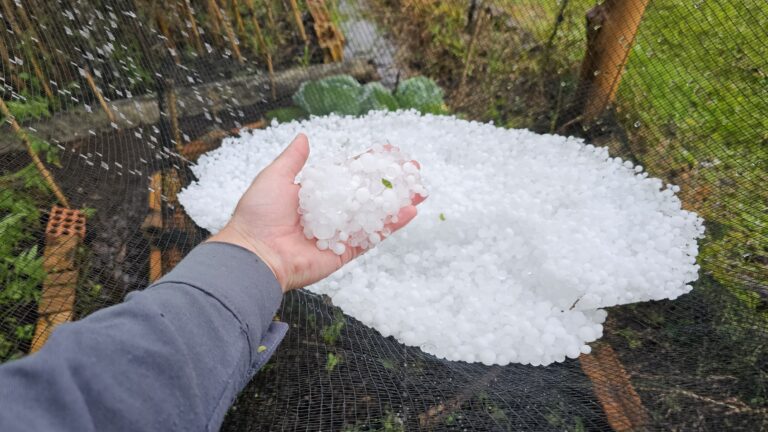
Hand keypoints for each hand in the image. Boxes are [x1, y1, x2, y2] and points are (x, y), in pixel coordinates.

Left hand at [208, 134, 423, 291]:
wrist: (254, 254)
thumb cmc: (259, 215)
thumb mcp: (275, 178)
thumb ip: (293, 160)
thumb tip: (303, 137)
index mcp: (314, 195)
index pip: (348, 176)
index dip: (369, 165)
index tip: (389, 154)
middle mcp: (330, 214)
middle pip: (367, 195)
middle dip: (391, 183)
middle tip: (413, 171)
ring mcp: (339, 234)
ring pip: (374, 216)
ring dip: (398, 203)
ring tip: (420, 191)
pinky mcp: (344, 253)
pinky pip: (371, 238)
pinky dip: (391, 226)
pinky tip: (409, 212)